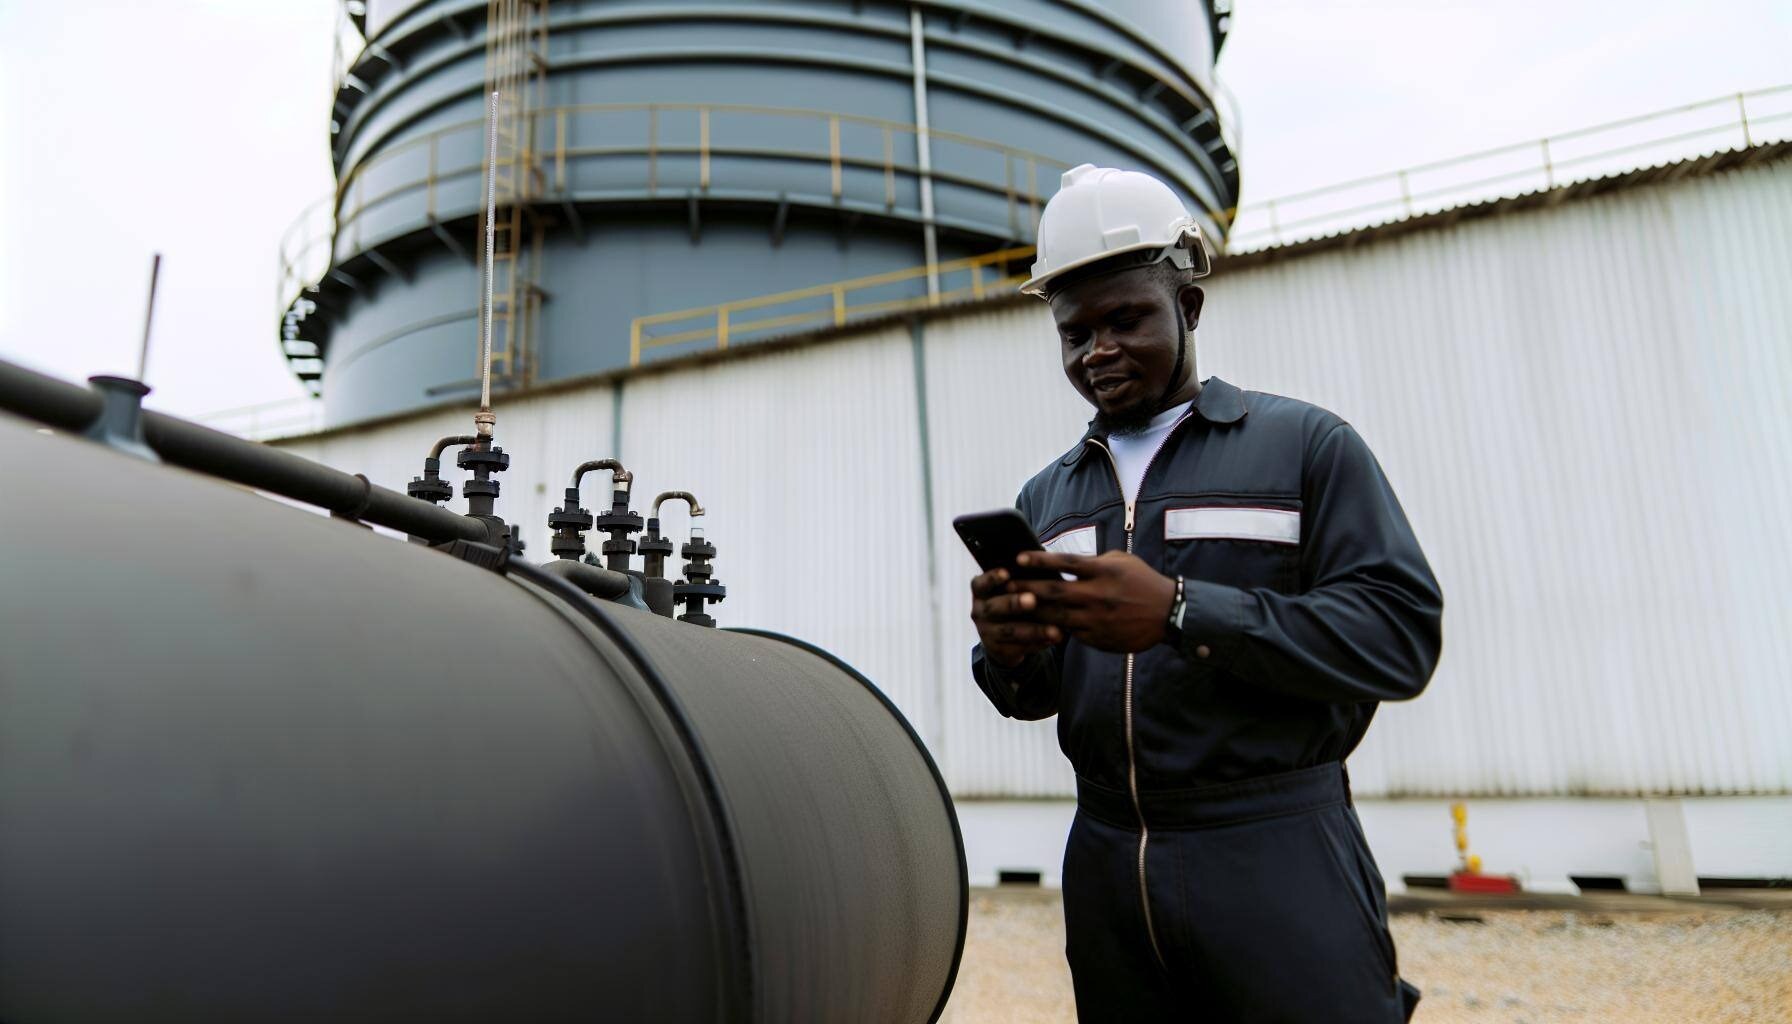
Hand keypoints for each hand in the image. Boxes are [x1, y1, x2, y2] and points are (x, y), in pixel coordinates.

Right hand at [970, 567, 1063, 667]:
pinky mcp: (998, 650)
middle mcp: (979, 611)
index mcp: (980, 591)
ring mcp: (986, 632)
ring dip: (1033, 630)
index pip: (981, 583)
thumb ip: (1020, 580)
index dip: (992, 578)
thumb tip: (1042, 565)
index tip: (1006, 573)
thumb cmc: (1012, 599)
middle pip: (994, 608)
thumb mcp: (1010, 589)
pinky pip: (1019, 648)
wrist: (1003, 635)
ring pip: (1009, 631)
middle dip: (1013, 603)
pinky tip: (1055, 638)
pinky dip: (1039, 643)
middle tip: (1032, 600)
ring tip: (1056, 629)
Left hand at [1008, 551, 1175, 653]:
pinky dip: (1052, 629)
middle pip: (1054, 591)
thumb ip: (1093, 562)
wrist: (1169, 613)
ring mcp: (1097, 619)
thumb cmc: (1142, 581)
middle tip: (1005, 584)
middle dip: (1027, 587)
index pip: (1065, 563)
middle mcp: (1098, 594)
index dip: (1039, 560)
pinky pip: (1070, 633)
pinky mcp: (1098, 638)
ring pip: (1056, 616)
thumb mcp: (1121, 561)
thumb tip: (1064, 562)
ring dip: (1033, 611)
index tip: (1018, 557)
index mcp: (1103, 571)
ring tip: (1014, 607)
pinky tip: (1035, 626)